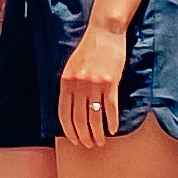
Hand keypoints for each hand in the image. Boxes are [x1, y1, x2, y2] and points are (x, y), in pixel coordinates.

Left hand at [59, 18, 128, 151]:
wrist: (105, 32)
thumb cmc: (89, 49)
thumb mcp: (72, 66)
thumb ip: (70, 86)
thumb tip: (71, 108)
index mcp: (66, 82)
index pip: (64, 114)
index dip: (68, 130)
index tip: (74, 140)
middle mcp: (78, 85)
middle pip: (78, 120)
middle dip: (83, 136)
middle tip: (89, 145)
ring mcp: (94, 84)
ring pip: (94, 118)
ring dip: (97, 134)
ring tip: (100, 142)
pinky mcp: (110, 83)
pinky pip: (110, 109)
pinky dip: (112, 122)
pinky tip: (113, 129)